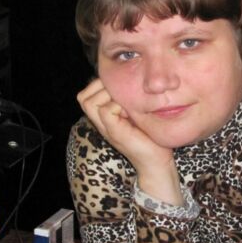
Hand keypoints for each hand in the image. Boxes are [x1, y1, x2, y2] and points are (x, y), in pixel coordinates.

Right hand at [77, 78, 182, 205]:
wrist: (157, 163)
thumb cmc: (151, 137)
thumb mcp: (137, 113)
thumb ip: (128, 101)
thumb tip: (129, 79)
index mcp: (104, 118)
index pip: (86, 94)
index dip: (99, 85)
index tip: (121, 87)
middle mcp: (101, 123)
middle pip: (83, 97)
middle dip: (101, 87)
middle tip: (122, 92)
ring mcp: (106, 129)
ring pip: (89, 102)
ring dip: (108, 95)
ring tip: (126, 102)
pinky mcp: (115, 133)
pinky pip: (106, 111)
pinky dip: (118, 105)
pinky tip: (131, 111)